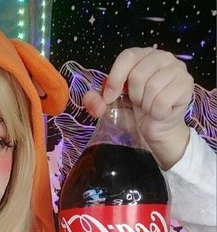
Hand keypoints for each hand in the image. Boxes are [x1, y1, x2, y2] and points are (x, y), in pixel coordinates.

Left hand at [83, 47, 193, 169]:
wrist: (155, 131)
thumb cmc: (135, 113)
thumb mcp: (113, 105)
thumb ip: (97, 100)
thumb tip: (89, 99)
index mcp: (143, 56)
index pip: (127, 56)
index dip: (115, 78)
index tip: (109, 97)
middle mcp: (162, 57)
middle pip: (138, 74)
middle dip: (134, 96)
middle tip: (138, 103)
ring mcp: (177, 69)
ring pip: (152, 87)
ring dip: (146, 105)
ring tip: (149, 107)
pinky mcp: (187, 84)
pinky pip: (163, 100)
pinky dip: (157, 112)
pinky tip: (160, 112)